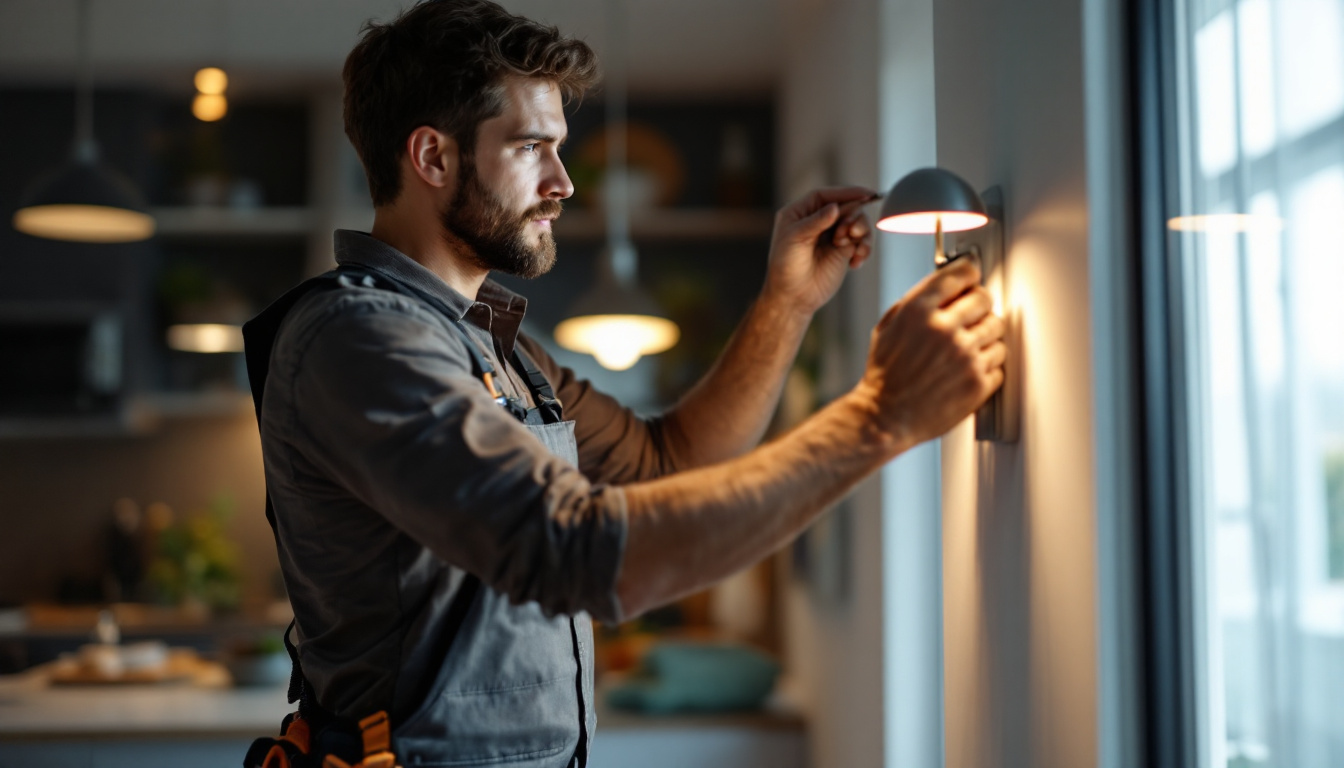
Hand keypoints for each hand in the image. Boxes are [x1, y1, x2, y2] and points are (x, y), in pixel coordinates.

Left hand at [761, 186, 878, 316]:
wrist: (793, 297)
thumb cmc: (786, 267)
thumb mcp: (796, 240)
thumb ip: (816, 221)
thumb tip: (835, 207)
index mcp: (800, 213)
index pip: (825, 195)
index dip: (846, 192)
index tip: (866, 194)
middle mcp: (817, 221)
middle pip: (846, 206)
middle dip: (853, 217)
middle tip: (849, 233)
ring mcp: (832, 235)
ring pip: (858, 222)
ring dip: (861, 232)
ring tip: (852, 248)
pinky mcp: (843, 251)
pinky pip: (862, 241)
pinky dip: (864, 249)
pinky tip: (855, 262)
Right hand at [854, 259, 1006, 449]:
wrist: (884, 417)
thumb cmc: (885, 374)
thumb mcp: (889, 326)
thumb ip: (918, 301)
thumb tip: (947, 285)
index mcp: (919, 311)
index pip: (962, 273)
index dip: (969, 274)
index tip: (971, 279)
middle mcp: (944, 330)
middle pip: (985, 298)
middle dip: (978, 305)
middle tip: (970, 316)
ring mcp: (965, 357)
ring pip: (997, 330)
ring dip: (984, 336)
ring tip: (965, 348)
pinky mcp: (977, 383)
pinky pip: (998, 363)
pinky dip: (986, 366)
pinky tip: (966, 369)